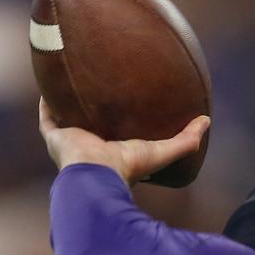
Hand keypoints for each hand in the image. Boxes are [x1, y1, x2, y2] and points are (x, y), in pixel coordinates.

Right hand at [38, 97, 209, 185]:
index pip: (119, 137)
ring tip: (74, 81)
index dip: (125, 123)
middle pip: (93, 126)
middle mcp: (92, 149)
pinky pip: (48, 118)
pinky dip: (47, 103)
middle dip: (95, 110)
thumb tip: (207, 121)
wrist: (95, 173)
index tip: (132, 104)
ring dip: (70, 104)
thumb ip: (187, 141)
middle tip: (102, 86)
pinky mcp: (56, 138)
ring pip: (68, 120)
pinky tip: (50, 85)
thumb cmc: (128, 167)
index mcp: (114, 155)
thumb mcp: (163, 151)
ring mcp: (72, 144)